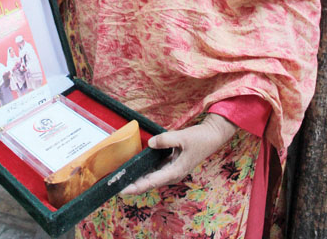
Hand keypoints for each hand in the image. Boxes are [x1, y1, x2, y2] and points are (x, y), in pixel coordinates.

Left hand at [119, 113, 237, 194]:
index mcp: (175, 172)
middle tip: (115, 183)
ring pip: (150, 178)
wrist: (211, 136)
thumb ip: (165, 140)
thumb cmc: (199, 139)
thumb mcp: (182, 137)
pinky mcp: (171, 165)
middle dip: (132, 184)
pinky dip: (144, 171)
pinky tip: (134, 168)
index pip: (151, 182)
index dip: (135, 187)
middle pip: (148, 183)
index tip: (121, 190)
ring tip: (121, 178)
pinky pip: (154, 170)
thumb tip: (150, 143)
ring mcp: (171, 170)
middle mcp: (172, 174)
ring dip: (137, 179)